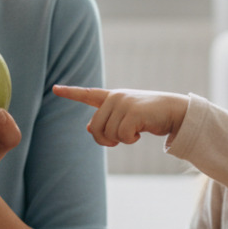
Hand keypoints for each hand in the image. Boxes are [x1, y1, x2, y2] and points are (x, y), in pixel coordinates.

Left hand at [52, 85, 187, 146]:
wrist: (173, 111)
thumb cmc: (149, 116)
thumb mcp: (126, 118)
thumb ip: (107, 122)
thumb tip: (88, 129)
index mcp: (112, 97)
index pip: (87, 94)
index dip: (70, 92)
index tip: (55, 88)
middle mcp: (115, 98)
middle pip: (95, 128)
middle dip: (105, 140)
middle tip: (119, 140)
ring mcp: (123, 103)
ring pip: (108, 133)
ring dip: (121, 140)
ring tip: (135, 132)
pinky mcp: (133, 111)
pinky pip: (121, 135)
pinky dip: (130, 140)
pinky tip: (140, 134)